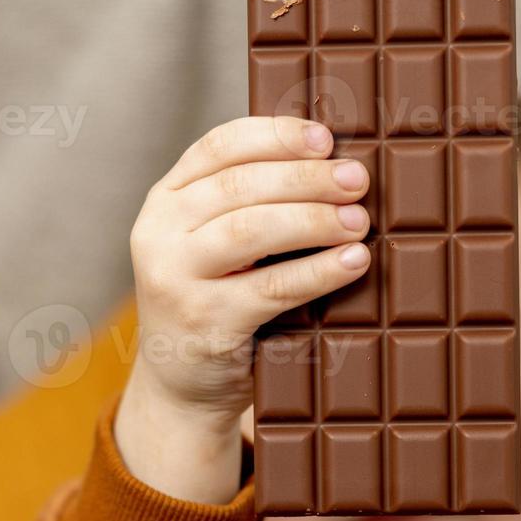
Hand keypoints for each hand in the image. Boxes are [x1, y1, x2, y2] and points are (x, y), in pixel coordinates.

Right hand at [115, 116, 370, 503]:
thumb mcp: (215, 243)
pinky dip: (319, 271)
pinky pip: (271, 288)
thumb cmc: (217, 299)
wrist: (183, 385)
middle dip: (306, 177)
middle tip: (357, 179)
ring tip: (360, 221)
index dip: (277, 135)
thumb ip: (249, 202)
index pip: (220, 146)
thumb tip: (334, 161)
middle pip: (240, 184)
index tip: (326, 138)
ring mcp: (174, 278)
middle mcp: (159, 232)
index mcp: (166, 199)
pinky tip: (354, 261)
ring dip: (314, 219)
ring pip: (251, 229)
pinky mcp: (204, 322)